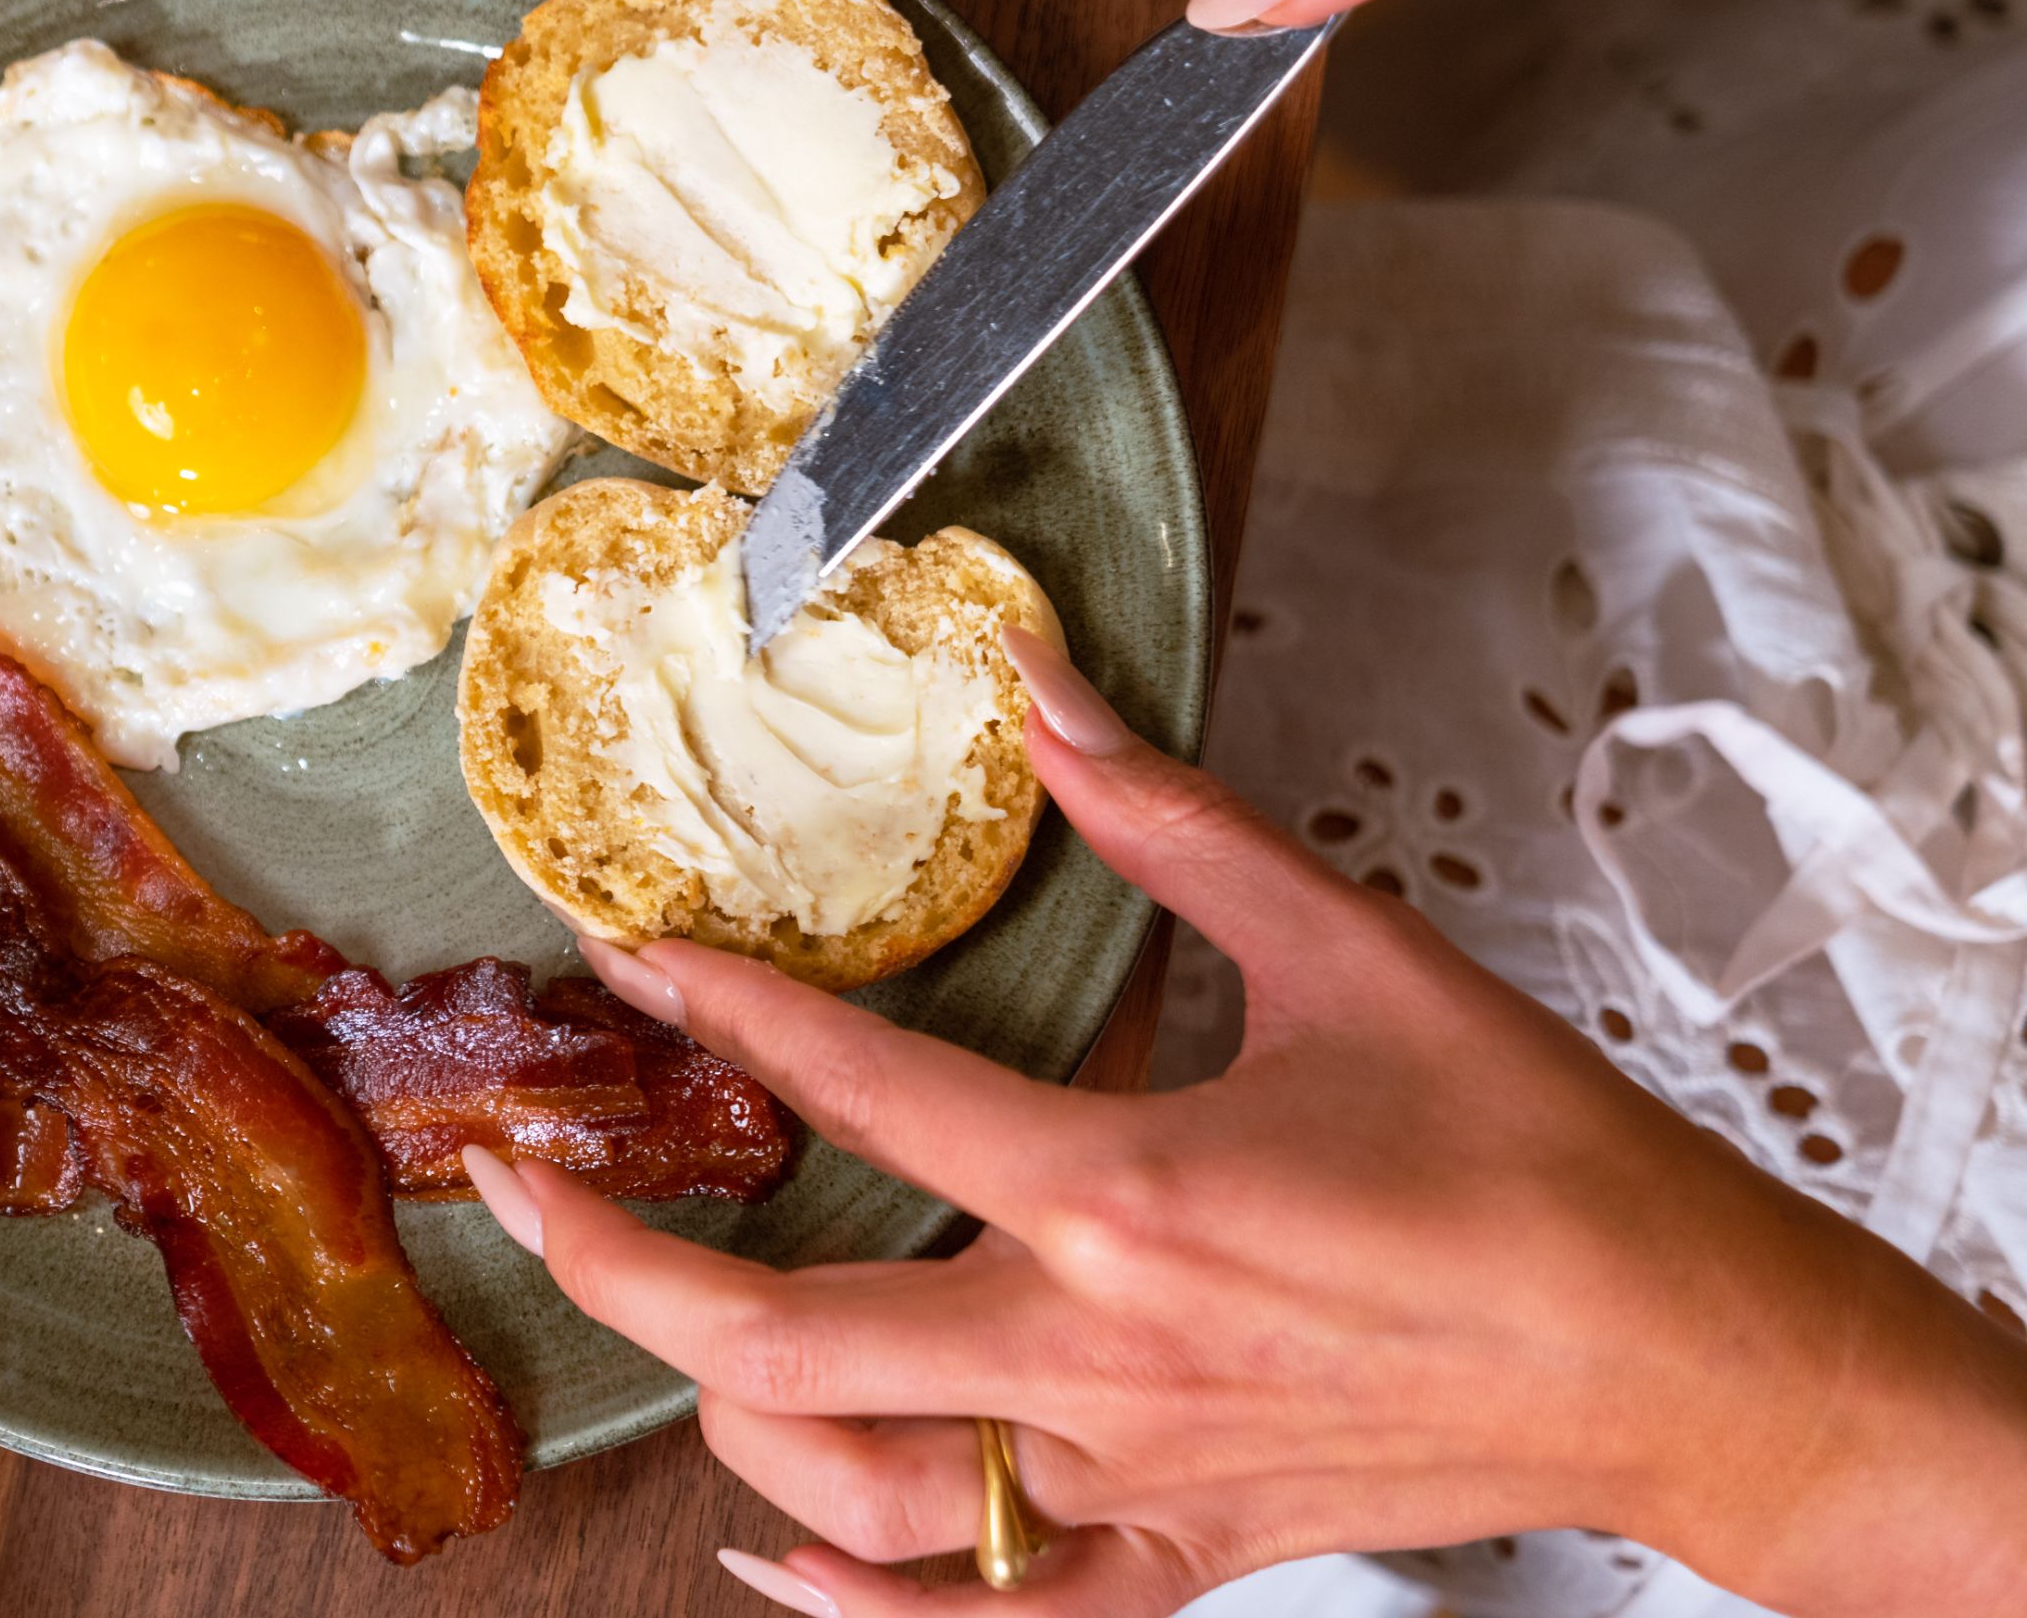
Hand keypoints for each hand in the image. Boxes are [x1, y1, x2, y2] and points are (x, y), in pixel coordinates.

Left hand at [457, 627, 2026, 1615]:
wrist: (1689, 1355)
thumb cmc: (1541, 1167)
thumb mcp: (1350, 951)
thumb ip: (1169, 821)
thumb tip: (1044, 693)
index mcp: (1129, 1192)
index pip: (863, 1092)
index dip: (722, 1012)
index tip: (631, 959)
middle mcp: (1101, 1352)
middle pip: (788, 1342)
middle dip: (622, 1266)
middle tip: (530, 1185)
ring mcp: (1132, 1474)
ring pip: (862, 1496)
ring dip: (729, 1415)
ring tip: (665, 1323)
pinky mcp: (1184, 1552)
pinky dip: (868, 1609)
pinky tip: (780, 1558)